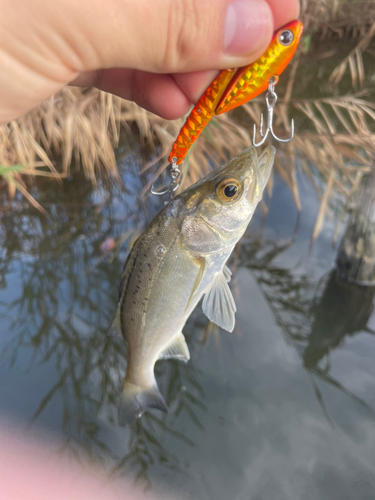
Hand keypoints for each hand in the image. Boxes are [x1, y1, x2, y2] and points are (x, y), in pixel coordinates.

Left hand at [0, 0, 298, 124]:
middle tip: (250, 69)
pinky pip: (113, 57)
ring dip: (186, 64)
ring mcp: (63, 5)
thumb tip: (255, 25)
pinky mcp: (48, 41)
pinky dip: (148, 85)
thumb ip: (165, 15)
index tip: (280, 17)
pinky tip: (174, 109)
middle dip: (215, 26)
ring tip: (212, 99)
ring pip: (144, 24)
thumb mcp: (69, 12)